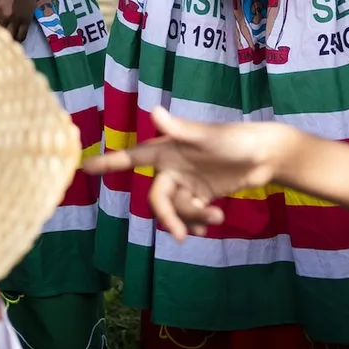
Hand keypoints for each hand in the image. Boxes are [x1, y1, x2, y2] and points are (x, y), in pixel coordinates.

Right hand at [84, 106, 294, 240]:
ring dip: (193, 219)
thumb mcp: (208, 137)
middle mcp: (172, 167)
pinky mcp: (201, 195)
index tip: (82, 168)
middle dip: (168, 217)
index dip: (107, 163)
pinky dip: (199, 222)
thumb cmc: (236, 139)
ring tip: (216, 218)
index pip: (131, 157)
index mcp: (167, 149)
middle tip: (181, 237)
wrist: (265, 155)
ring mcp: (186, 183)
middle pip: (157, 199)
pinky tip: (213, 223)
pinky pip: (190, 215)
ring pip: (176, 210)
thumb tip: (154, 111)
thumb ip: (180, 130)